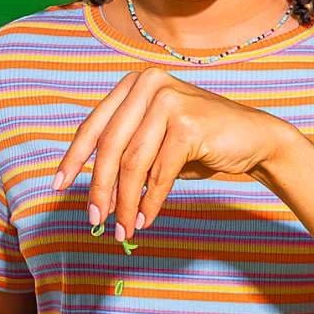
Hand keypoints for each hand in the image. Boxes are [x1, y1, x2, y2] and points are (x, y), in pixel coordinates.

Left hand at [53, 68, 287, 239]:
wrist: (254, 138)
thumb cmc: (201, 143)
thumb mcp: (155, 142)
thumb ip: (126, 154)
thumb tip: (95, 194)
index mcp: (134, 84)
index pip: (95, 125)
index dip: (74, 158)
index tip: (59, 186)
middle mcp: (149, 85)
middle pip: (111, 146)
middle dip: (100, 188)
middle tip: (94, 220)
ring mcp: (169, 101)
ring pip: (134, 164)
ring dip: (126, 203)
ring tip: (124, 229)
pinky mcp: (188, 124)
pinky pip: (159, 173)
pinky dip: (150, 202)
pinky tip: (146, 219)